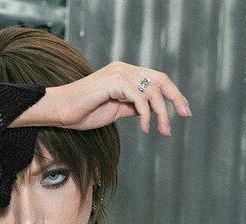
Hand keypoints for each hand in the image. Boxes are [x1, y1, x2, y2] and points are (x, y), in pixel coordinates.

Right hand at [11, 62, 190, 135]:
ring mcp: (119, 74)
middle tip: (185, 116)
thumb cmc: (83, 113)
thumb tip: (149, 112)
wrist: (61, 112)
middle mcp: (124, 70)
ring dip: (161, 113)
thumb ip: (132, 108)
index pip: (157, 80)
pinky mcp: (113, 82)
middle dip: (176, 98)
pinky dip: (145, 114)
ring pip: (151, 90)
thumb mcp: (115, 111)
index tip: (184, 113)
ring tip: (163, 131)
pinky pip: (138, 97)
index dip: (173, 95)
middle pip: (160, 80)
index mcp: (126, 75)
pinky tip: (145, 127)